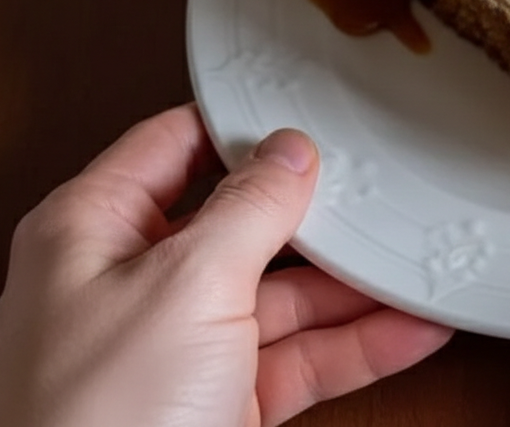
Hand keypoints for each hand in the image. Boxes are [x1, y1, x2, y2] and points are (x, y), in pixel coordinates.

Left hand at [0, 104, 452, 426]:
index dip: (243, 126)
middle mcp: (134, 284)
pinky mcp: (218, 404)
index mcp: (93, 230)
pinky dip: (357, 345)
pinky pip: (299, 359)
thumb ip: (245, 208)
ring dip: (354, 286)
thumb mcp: (183, 284)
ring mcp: (179, 348)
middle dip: (318, 215)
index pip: (175, 144)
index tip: (310, 113)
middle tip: (384, 194)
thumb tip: (287, 152)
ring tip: (419, 262)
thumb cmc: (91, 423)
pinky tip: (411, 329)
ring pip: (282, 296)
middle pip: (242, 223)